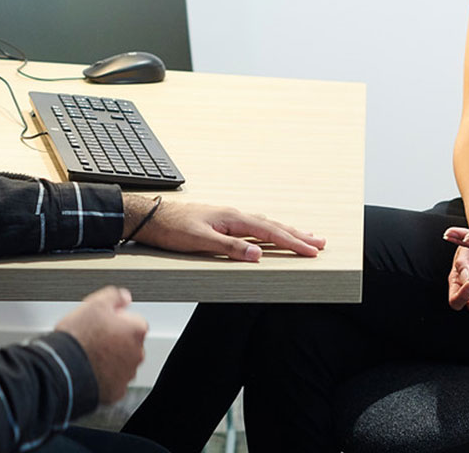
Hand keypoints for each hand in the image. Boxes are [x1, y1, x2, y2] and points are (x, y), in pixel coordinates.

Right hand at [54, 286, 147, 403]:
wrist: (63, 367)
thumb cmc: (78, 337)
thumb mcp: (94, 303)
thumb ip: (115, 296)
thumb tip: (124, 297)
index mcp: (136, 330)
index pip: (133, 320)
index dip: (115, 319)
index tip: (102, 322)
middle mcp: (137, 354)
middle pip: (129, 343)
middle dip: (115, 340)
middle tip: (93, 337)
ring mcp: (127, 375)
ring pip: (121, 363)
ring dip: (110, 359)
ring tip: (88, 353)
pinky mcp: (116, 392)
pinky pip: (112, 381)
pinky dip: (103, 376)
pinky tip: (89, 368)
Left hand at [128, 196, 324, 261]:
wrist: (149, 217)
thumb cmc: (170, 228)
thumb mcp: (199, 241)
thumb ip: (230, 248)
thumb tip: (258, 254)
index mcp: (231, 218)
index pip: (269, 231)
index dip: (292, 242)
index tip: (312, 250)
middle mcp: (232, 215)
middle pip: (272, 225)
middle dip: (297, 235)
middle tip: (320, 242)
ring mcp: (227, 218)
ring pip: (264, 225)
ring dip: (285, 231)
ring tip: (303, 236)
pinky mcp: (220, 222)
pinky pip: (252, 226)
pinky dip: (268, 231)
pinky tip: (269, 235)